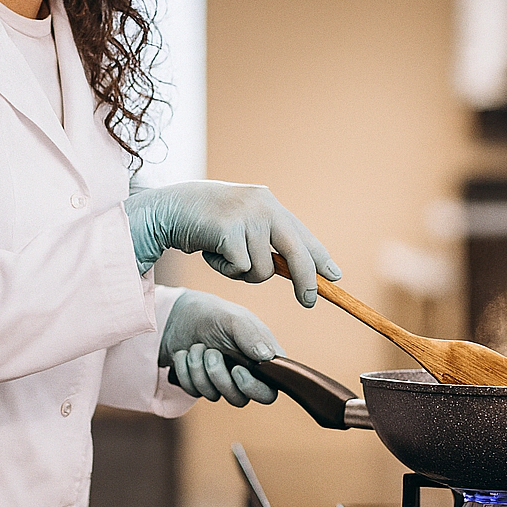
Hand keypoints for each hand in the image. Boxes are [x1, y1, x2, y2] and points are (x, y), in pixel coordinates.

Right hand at [124, 181, 340, 306]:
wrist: (172, 208)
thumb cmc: (207, 221)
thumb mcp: (243, 224)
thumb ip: (267, 241)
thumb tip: (296, 272)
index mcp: (270, 203)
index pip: (302, 234)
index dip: (319, 257)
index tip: (334, 277)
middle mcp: (263, 206)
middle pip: (296, 252)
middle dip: (305, 281)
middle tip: (308, 302)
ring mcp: (247, 216)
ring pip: (262, 269)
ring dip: (244, 273)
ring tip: (226, 256)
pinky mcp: (230, 230)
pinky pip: (241, 268)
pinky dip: (227, 269)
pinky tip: (214, 253)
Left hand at [161, 290, 282, 406]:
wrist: (181, 315)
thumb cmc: (215, 314)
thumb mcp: (233, 319)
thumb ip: (252, 335)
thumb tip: (267, 357)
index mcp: (261, 360)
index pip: (268, 393)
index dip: (253, 388)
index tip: (237, 369)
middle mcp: (245, 374)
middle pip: (239, 400)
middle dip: (219, 377)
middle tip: (211, 353)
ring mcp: (222, 382)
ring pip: (213, 395)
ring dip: (199, 369)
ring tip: (197, 346)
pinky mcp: (202, 385)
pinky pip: (193, 391)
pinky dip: (184, 370)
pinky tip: (185, 353)